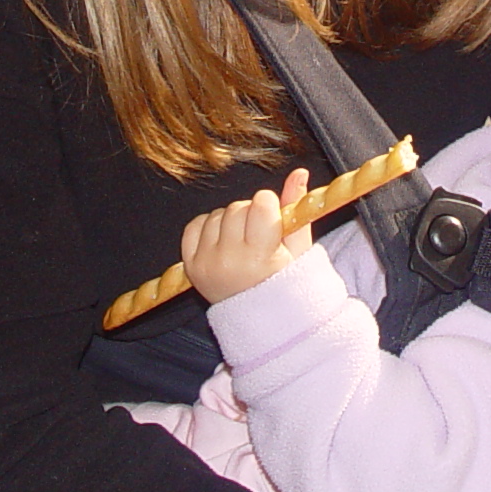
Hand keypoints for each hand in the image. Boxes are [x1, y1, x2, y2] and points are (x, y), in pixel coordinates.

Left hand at [181, 172, 312, 303]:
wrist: (260, 319)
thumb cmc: (285, 283)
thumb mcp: (299, 249)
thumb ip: (296, 208)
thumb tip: (299, 172)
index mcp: (260, 257)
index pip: (261, 203)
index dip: (269, 207)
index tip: (273, 222)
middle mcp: (229, 260)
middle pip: (238, 207)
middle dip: (250, 215)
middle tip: (258, 238)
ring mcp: (206, 263)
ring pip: (217, 214)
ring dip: (230, 222)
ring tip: (242, 244)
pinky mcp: (191, 265)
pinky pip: (195, 225)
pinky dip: (208, 228)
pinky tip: (223, 243)